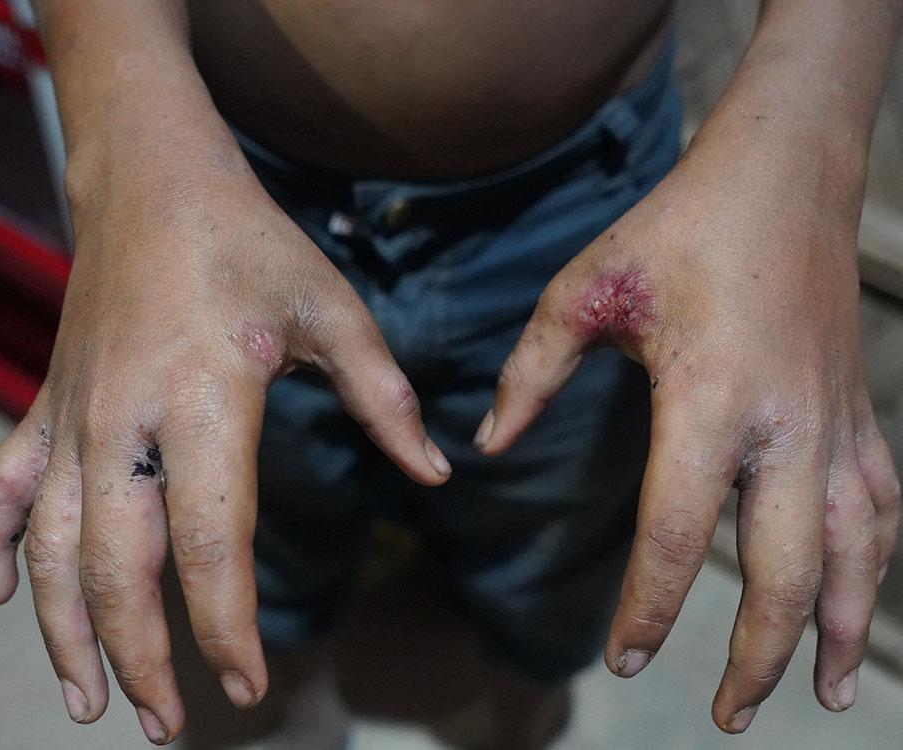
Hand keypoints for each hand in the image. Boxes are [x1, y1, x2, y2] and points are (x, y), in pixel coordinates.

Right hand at [0, 139, 450, 742]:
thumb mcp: (332, 308)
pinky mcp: (48, 401)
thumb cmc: (250, 244)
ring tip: (86, 700)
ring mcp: (74, 413)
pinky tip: (2, 598)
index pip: (211, 543)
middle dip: (141, 656)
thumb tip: (439, 474)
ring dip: (64, 629)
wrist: (154, 181)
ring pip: (47, 545)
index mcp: (203, 399)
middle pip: (119, 565)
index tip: (249, 686)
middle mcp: (124, 419)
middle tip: (166, 727)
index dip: (228, 626)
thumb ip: (382, 395)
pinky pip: (2, 485)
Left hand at [475, 136, 898, 731]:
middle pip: (781, 571)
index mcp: (706, 397)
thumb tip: (490, 445)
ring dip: (838, 629)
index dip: (647, 610)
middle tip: (726, 716)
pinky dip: (875, 564)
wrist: (783, 170)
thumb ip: (531, 372)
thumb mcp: (583, 290)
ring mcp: (833, 418)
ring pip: (854, 552)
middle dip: (754, 654)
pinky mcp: (857, 407)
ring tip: (819, 694)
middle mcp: (784, 423)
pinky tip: (858, 598)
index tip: (624, 661)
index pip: (673, 537)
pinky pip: (880, 503)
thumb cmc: (676, 227)